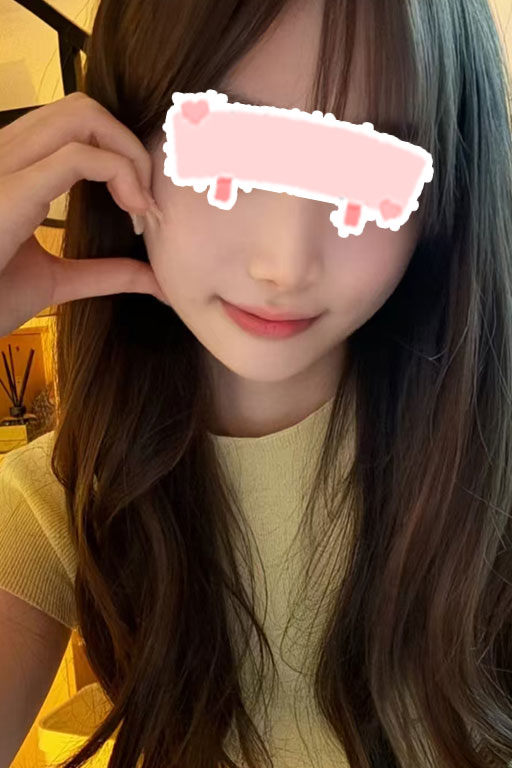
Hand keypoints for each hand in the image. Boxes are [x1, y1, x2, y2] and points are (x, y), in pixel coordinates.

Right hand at [0, 91, 165, 337]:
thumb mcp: (56, 281)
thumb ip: (105, 273)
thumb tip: (158, 282)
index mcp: (11, 169)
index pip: (71, 124)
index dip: (118, 151)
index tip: (141, 207)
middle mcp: (4, 155)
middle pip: (81, 107)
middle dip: (128, 144)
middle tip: (146, 199)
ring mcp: (3, 167)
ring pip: (82, 115)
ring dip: (128, 154)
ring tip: (141, 206)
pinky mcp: (10, 191)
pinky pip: (79, 157)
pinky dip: (122, 175)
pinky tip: (134, 211)